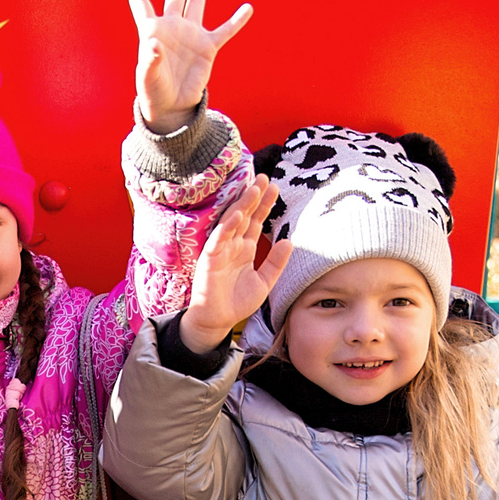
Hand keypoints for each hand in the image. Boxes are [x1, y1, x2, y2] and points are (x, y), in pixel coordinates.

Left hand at [124, 0, 250, 135]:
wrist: (172, 106)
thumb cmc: (153, 91)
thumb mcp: (147, 78)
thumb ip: (149, 61)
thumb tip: (154, 43)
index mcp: (152, 30)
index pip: (141, 0)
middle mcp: (172, 28)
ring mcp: (191, 35)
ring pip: (196, 5)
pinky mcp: (207, 48)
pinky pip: (225, 31)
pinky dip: (236, 20)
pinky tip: (248, 8)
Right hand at [178, 178, 289, 355]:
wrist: (217, 321)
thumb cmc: (237, 302)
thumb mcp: (264, 281)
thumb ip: (276, 263)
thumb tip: (288, 241)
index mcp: (245, 248)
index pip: (256, 221)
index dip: (265, 205)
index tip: (275, 188)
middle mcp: (232, 245)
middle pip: (245, 216)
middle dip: (254, 197)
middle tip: (265, 178)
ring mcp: (220, 251)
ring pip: (232, 223)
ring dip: (242, 205)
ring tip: (253, 189)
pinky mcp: (210, 261)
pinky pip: (218, 241)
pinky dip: (226, 228)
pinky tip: (237, 215)